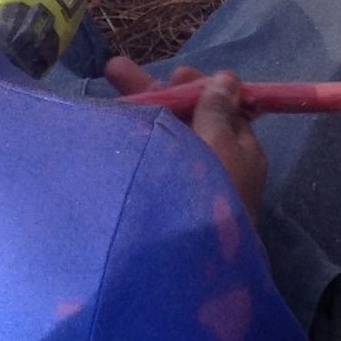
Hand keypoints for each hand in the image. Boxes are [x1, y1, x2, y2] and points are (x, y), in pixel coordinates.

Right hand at [105, 57, 267, 219]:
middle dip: (153, 94)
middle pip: (185, 119)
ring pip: (163, 139)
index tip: (175, 72)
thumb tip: (228, 78)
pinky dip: (132, 144)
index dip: (196, 87)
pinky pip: (150, 162)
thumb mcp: (218, 143)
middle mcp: (214, 165)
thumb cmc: (214, 195)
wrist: (198, 268)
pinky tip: (106, 132)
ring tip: (101, 93)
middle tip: (116, 72)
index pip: (219, 108)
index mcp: (239, 149)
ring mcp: (188, 184)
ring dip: (136, 114)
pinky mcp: (163, 202)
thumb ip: (216, 111)